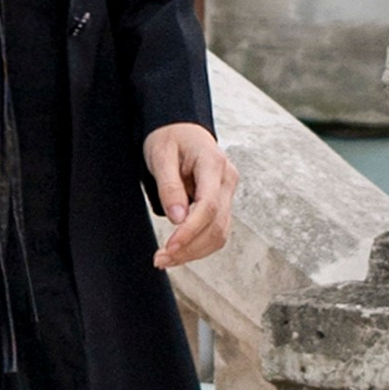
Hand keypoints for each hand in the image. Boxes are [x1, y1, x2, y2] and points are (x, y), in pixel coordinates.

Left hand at [145, 120, 234, 270]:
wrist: (182, 129)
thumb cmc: (170, 137)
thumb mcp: (161, 155)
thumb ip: (169, 186)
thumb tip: (178, 219)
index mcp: (214, 164)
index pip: (208, 205)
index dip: (190, 230)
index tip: (169, 247)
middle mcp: (227, 180)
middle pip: (216, 225)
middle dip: (189, 247)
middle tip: (160, 260)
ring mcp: (228, 193)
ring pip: (219, 233)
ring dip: (194, 252)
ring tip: (165, 260)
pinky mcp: (222, 204)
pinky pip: (216, 231)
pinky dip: (199, 246)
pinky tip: (179, 252)